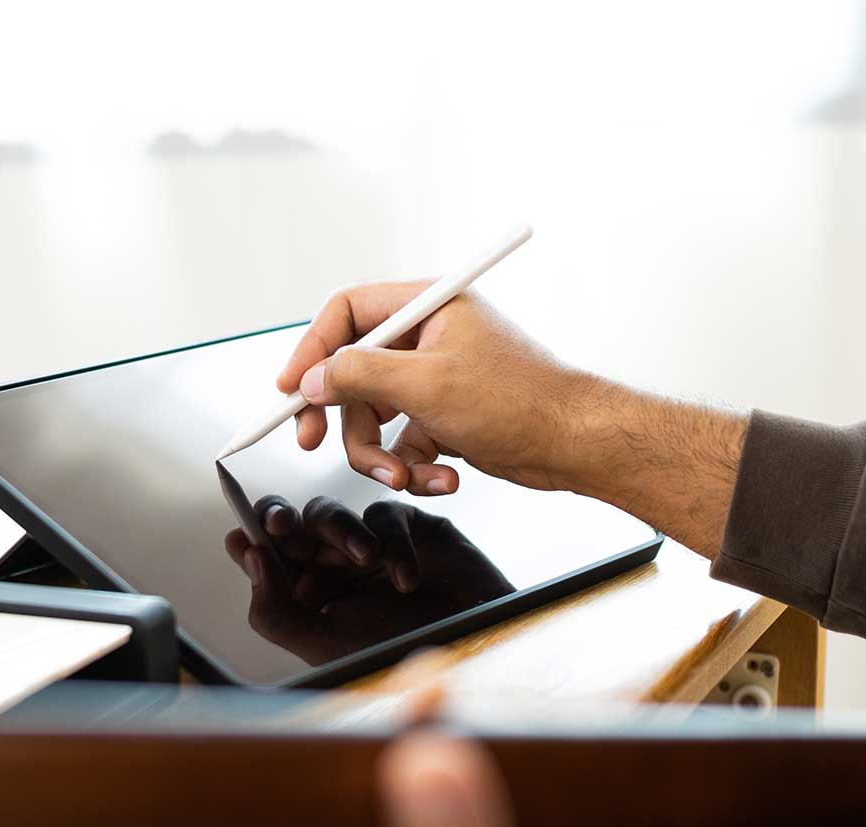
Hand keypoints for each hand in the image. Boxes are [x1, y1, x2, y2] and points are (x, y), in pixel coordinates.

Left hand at [224, 496, 515, 664]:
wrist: (469, 654)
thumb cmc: (397, 656)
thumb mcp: (323, 644)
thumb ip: (276, 609)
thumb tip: (245, 553)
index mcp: (305, 593)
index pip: (267, 555)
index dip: (253, 538)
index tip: (243, 536)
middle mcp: (330, 566)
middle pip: (293, 524)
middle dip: (283, 520)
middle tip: (283, 526)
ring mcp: (368, 544)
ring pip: (330, 514)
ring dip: (340, 533)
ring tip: (364, 563)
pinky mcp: (408, 529)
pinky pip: (384, 515)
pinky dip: (393, 543)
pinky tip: (406, 580)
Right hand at [276, 284, 749, 556]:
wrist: (575, 445)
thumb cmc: (521, 402)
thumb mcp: (426, 385)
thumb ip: (359, 376)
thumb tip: (313, 379)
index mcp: (427, 308)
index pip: (348, 313)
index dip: (312, 349)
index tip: (290, 389)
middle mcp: (428, 339)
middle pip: (353, 372)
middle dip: (339, 416)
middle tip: (312, 441)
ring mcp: (436, 380)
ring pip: (374, 416)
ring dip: (380, 455)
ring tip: (402, 477)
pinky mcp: (445, 418)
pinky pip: (403, 443)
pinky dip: (413, 467)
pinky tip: (440, 480)